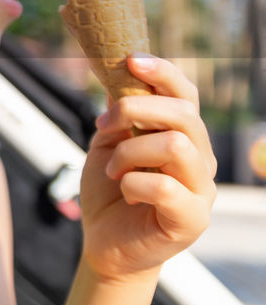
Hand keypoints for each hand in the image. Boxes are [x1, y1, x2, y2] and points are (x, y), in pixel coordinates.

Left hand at [78, 54, 216, 282]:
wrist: (104, 243)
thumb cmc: (108, 193)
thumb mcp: (107, 144)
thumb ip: (119, 112)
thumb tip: (117, 70)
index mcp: (183, 136)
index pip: (186, 94)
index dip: (162, 73)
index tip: (130, 61)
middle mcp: (200, 159)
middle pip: (183, 114)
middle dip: (134, 110)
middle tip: (104, 125)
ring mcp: (202, 190)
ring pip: (176, 145)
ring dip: (130, 152)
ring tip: (112, 170)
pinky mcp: (192, 219)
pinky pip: (165, 186)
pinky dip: (133, 183)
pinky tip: (125, 192)